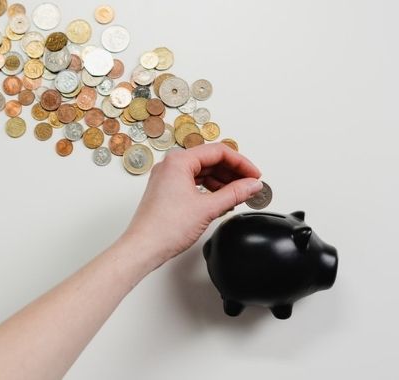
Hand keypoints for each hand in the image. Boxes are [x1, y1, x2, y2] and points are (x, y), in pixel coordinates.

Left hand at [121, 143, 262, 268]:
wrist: (143, 248)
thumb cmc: (165, 228)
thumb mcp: (208, 208)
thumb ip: (234, 193)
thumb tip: (252, 185)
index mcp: (178, 161)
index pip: (218, 152)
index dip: (241, 163)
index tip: (254, 176)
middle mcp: (170, 166)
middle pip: (210, 160)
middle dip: (233, 172)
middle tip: (250, 185)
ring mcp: (166, 179)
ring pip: (202, 172)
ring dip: (222, 181)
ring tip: (238, 194)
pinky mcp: (166, 192)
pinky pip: (193, 183)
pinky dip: (209, 189)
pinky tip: (221, 199)